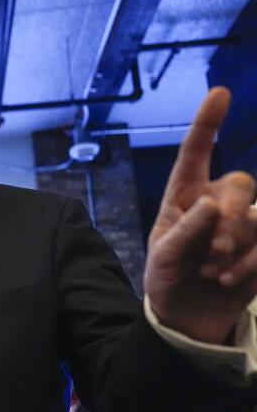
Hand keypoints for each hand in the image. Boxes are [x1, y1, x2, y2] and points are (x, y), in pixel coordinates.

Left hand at [145, 87, 256, 343]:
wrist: (185, 318)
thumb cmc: (167, 280)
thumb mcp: (164, 258)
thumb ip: (186, 231)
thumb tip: (212, 204)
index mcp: (184, 198)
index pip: (195, 155)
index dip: (207, 124)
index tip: (220, 93)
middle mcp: (216, 204)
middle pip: (241, 184)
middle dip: (229, 218)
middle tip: (212, 251)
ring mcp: (241, 225)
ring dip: (237, 246)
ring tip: (211, 271)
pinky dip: (251, 263)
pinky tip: (228, 279)